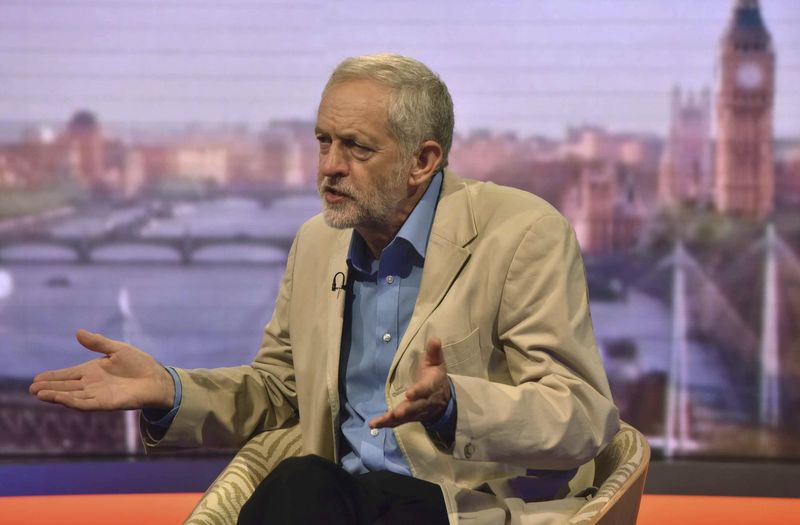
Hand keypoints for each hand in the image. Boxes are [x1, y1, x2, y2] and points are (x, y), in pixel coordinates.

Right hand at [29, 329, 174, 411]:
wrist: (157, 378)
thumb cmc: (140, 364)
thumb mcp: (117, 349)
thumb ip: (98, 343)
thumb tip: (78, 332)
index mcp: (92, 370)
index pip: (67, 374)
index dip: (53, 376)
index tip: (36, 378)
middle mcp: (91, 384)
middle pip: (66, 386)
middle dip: (49, 387)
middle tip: (32, 388)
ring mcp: (97, 394)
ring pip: (71, 396)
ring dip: (56, 395)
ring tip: (39, 393)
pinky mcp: (106, 403)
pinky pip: (85, 404)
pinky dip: (72, 402)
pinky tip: (60, 399)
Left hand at [369, 337, 449, 428]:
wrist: (444, 399)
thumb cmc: (436, 377)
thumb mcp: (436, 362)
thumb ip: (434, 352)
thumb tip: (434, 338)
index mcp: (431, 386)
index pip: (425, 389)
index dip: (418, 391)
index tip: (410, 393)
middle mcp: (424, 401)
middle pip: (415, 407)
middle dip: (406, 409)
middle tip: (397, 412)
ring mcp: (417, 412)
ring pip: (405, 417)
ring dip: (392, 419)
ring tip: (378, 421)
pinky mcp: (409, 417)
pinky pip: (397, 422)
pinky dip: (386, 424)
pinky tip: (373, 425)